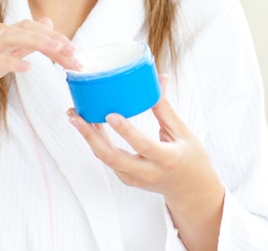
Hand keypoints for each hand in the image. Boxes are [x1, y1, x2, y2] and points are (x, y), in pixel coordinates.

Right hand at [0, 16, 79, 117]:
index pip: (35, 29)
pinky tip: (27, 69)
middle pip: (28, 30)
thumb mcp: (4, 52)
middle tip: (75, 54)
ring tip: (58, 52)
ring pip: (13, 38)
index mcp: (3, 33)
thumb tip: (48, 22)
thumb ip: (26, 39)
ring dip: (38, 43)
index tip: (77, 52)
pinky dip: (11, 62)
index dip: (57, 37)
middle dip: (54, 40)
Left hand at [67, 75, 223, 249]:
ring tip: (75, 116)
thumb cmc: (190, 158)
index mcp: (167, 159)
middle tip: (75, 115)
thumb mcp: (182, 132)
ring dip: (88, 137)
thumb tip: (159, 78)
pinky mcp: (127, 179)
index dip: (126, 131)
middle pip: (113, 157)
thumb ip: (165, 107)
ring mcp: (135, 179)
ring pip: (106, 159)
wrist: (192, 191)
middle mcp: (148, 172)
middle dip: (90, 136)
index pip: (143, 146)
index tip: (110, 115)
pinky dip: (96, 142)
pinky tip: (88, 125)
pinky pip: (108, 161)